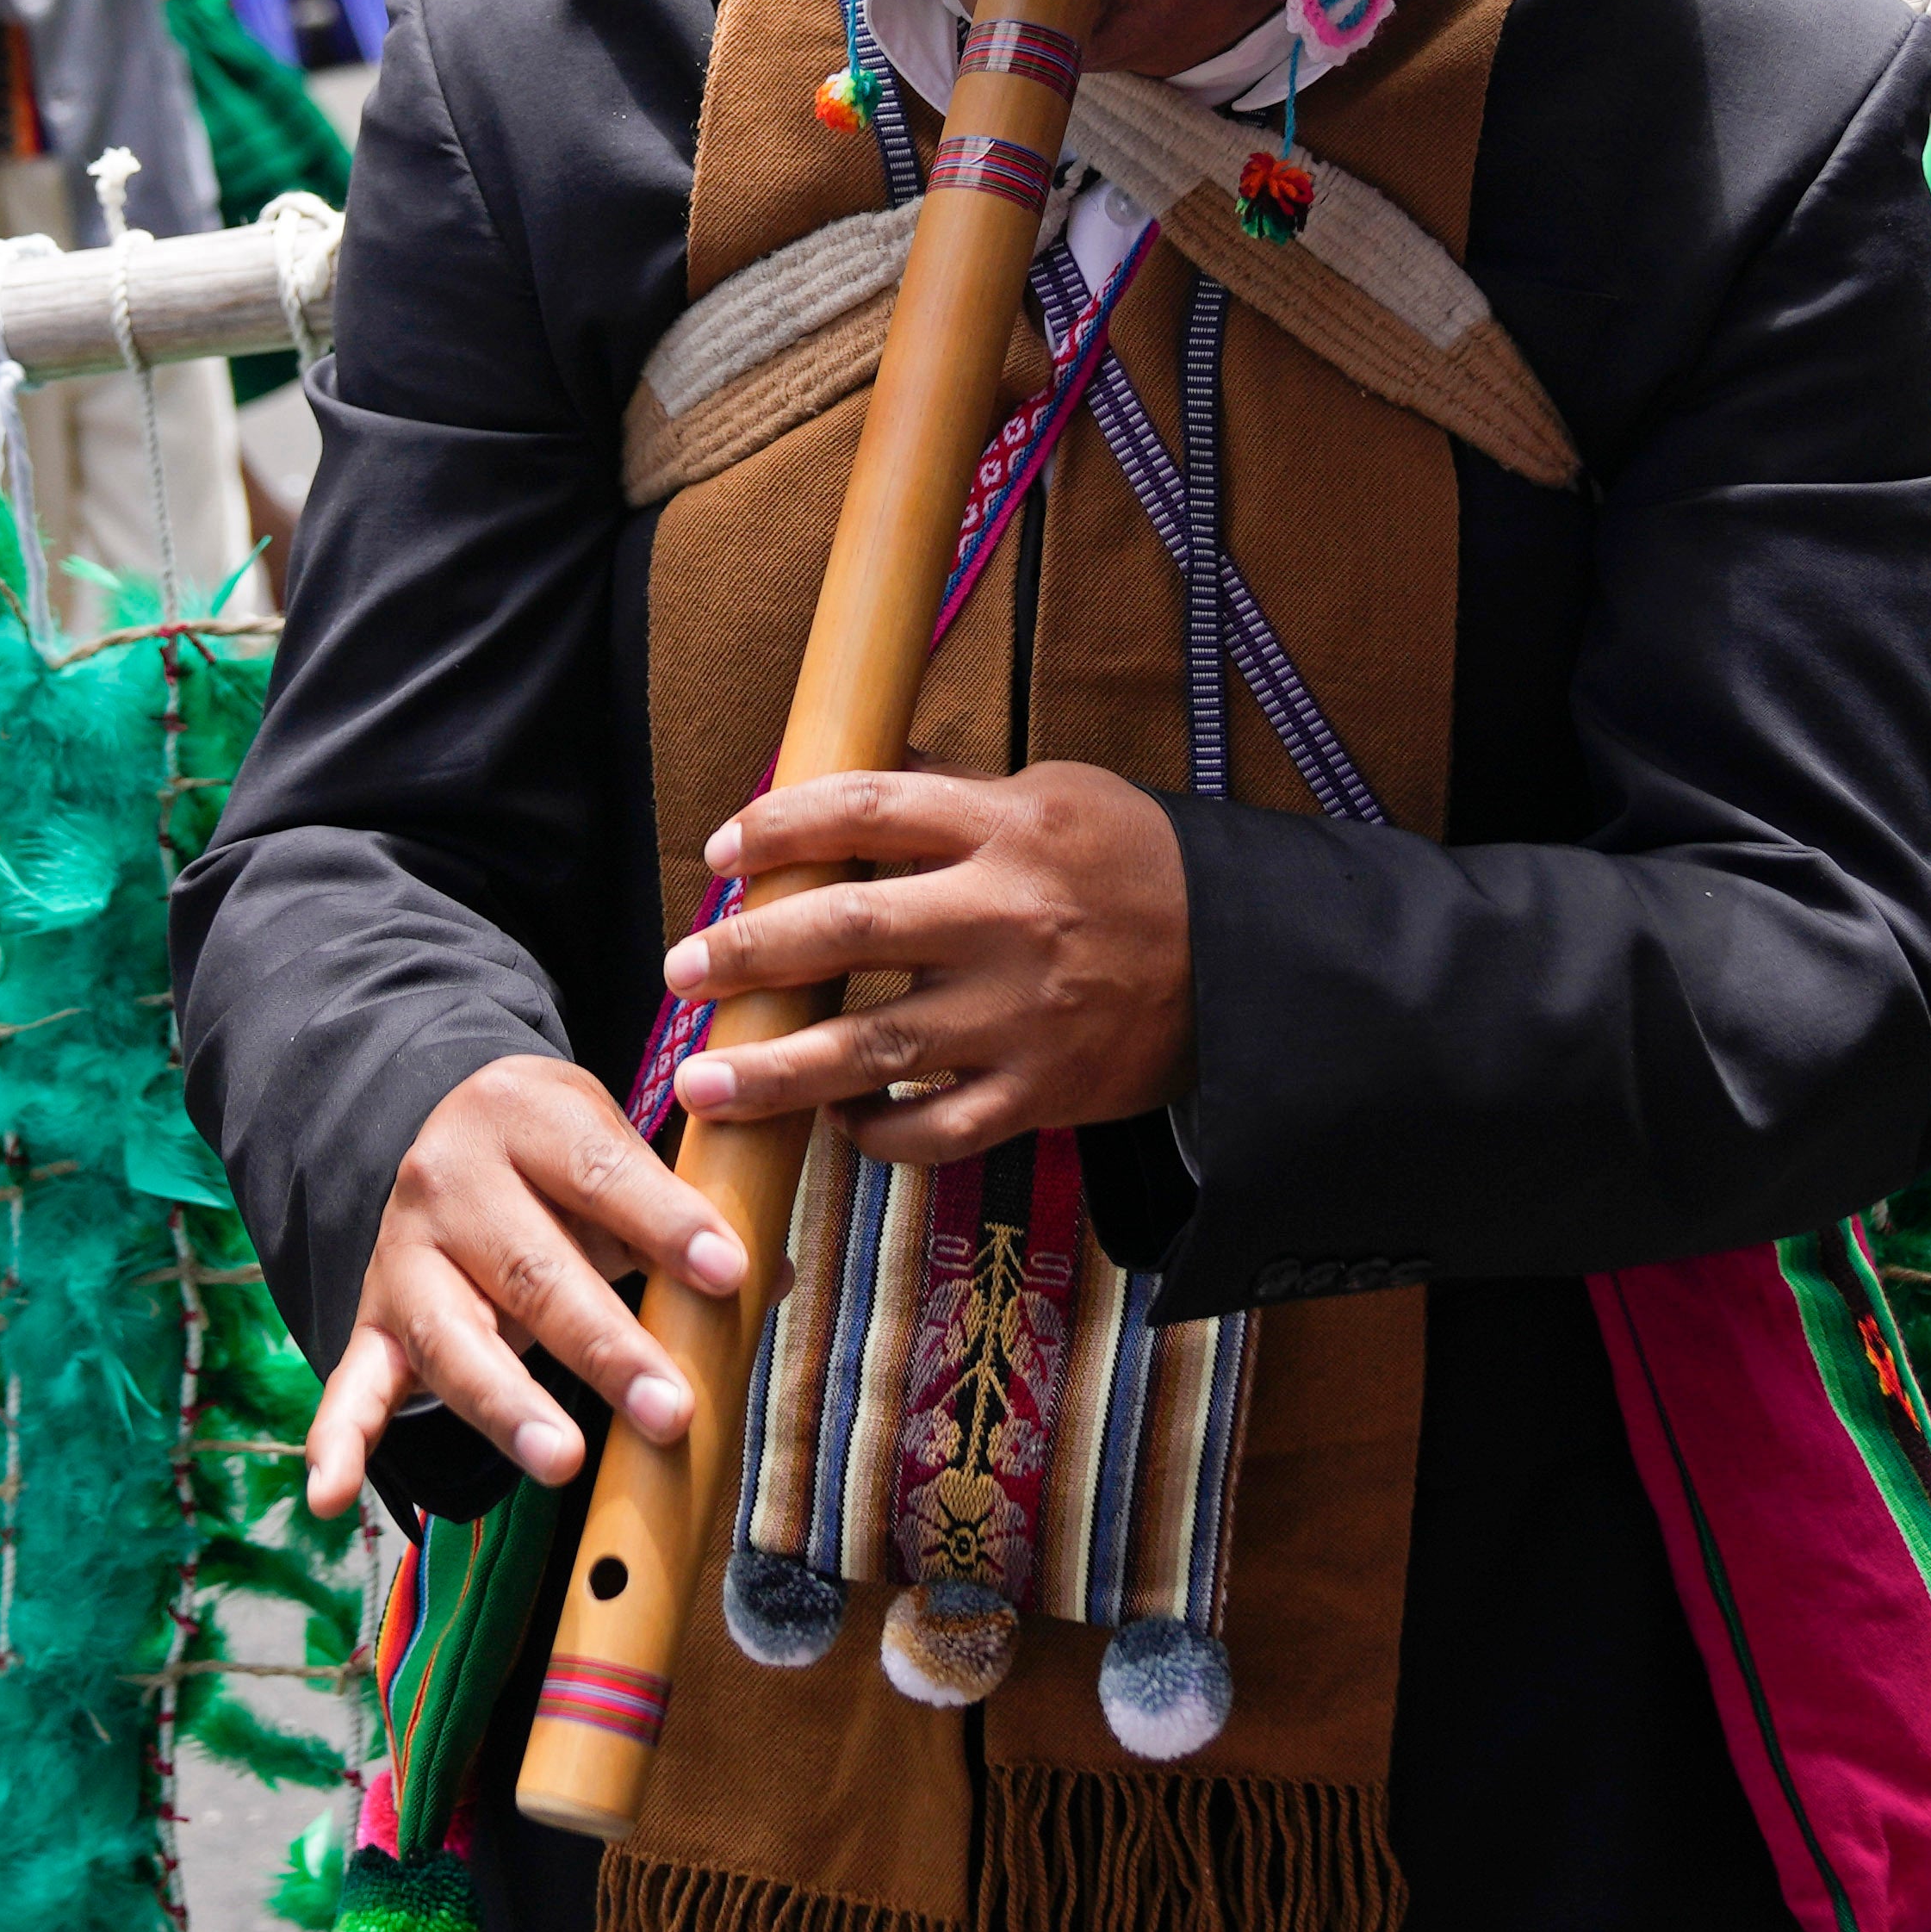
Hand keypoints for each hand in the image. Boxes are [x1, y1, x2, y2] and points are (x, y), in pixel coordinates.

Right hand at [300, 1054, 747, 1514]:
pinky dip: (340, 1441)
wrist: (437, 1117)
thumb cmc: (560, 1156)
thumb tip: (776, 1278)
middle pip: (534, 1270)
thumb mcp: (615, 1147)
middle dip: (606, 1346)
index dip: (665, 1223)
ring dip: (509, 1406)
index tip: (730, 1271)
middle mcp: (451, 1183)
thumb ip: (685, 1211)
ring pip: (454, 1338)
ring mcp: (404, 1257)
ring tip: (564, 1460)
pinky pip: (352, 1383)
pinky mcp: (372, 1319)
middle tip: (673, 1410)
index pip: (602, 1173)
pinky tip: (330, 1497)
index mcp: (527, 1119)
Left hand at [659, 762, 1196, 1167]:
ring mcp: (1024, 1015)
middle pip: (848, 931)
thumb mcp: (1056, 798)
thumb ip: (951, 803)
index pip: (866, 811)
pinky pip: (937, 1129)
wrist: (1249, 963)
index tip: (720, 855)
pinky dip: (877, 1134)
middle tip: (681, 973)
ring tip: (702, 1086)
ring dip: (776, 1072)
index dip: (779, 827)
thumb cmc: (1137, 866)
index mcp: (1009, 828)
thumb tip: (841, 797)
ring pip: (874, 1047)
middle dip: (747, 954)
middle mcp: (1008, 918)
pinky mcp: (1044, 1092)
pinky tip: (840, 1124)